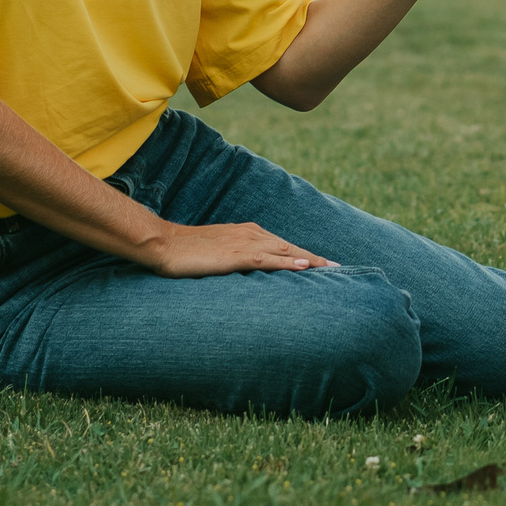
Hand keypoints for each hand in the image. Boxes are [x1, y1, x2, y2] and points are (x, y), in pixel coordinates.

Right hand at [149, 222, 330, 276]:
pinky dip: (287, 262)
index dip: (305, 256)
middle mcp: (252, 234)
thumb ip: (237, 259)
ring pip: (285, 251)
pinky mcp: (235, 255)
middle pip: (291, 247)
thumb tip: (249, 272)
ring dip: (310, 260)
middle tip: (339, 269)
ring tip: (332, 269)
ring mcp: (245, 243)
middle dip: (316, 258)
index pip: (283, 246)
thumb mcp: (219, 254)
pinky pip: (267, 259)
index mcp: (249, 233)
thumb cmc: (188, 251)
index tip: (325, 265)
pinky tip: (303, 267)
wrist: (165, 244)